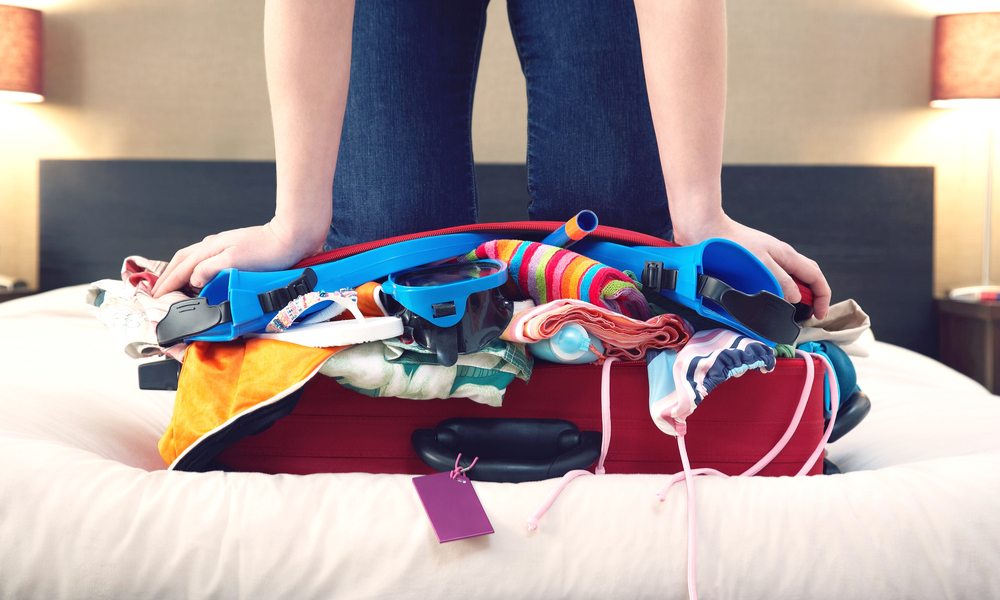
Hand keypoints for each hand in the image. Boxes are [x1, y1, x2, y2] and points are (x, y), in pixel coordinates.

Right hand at [150, 219, 325, 298]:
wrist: (291, 238)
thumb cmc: (267, 250)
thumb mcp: (234, 261)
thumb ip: (209, 270)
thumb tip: (191, 279)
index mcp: (210, 248)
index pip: (181, 269)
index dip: (167, 285)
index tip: (156, 298)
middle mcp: (213, 245)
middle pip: (182, 260)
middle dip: (168, 276)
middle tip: (158, 292)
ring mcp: (223, 246)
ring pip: (192, 259)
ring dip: (180, 272)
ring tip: (173, 285)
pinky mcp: (234, 250)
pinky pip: (206, 260)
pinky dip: (196, 269)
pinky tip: (200, 276)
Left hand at [673, 212, 830, 319]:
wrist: (706, 229)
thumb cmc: (732, 243)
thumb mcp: (761, 264)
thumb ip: (781, 281)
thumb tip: (796, 298)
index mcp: (787, 255)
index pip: (815, 276)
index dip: (823, 297)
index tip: (819, 315)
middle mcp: (781, 257)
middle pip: (806, 278)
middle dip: (811, 298)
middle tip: (805, 317)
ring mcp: (768, 259)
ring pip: (789, 279)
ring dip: (792, 296)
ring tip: (787, 313)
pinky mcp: (754, 263)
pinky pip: (773, 279)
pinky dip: (776, 292)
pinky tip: (767, 301)